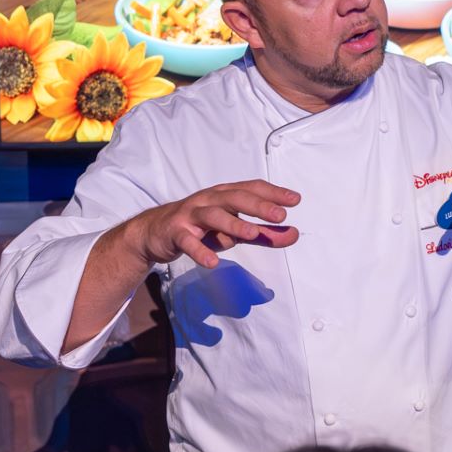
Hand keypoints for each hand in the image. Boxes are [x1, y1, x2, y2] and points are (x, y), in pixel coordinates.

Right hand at [126, 180, 300, 269]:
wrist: (156, 232)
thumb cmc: (202, 228)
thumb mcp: (234, 231)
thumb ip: (264, 234)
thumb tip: (294, 234)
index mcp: (224, 195)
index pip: (251, 189)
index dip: (272, 193)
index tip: (295, 200)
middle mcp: (209, 200)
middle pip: (234, 198)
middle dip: (257, 206)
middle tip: (280, 215)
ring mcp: (191, 215)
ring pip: (212, 215)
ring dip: (232, 224)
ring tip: (252, 233)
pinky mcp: (176, 233)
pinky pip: (188, 241)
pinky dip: (200, 251)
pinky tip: (212, 262)